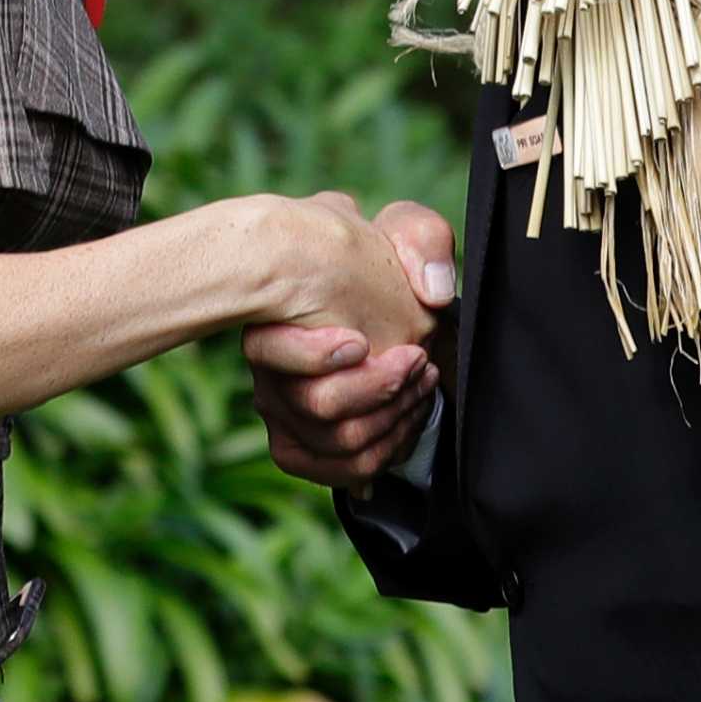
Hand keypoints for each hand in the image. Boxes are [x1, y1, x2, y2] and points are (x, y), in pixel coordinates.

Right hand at [246, 199, 455, 489]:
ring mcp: (282, 411)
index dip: (316, 355)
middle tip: (418, 360)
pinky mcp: (301, 445)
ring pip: (338, 441)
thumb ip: (420, 239)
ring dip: (394, 416)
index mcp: (275, 313)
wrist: (384, 301)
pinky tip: (410, 419)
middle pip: (317, 405)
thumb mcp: (406, 231)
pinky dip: (386, 450)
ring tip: (422, 383)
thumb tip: (432, 291)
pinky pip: (340, 470)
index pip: (268, 350)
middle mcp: (268, 369)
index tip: (363, 341)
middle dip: (383, 388)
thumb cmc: (387, 261)